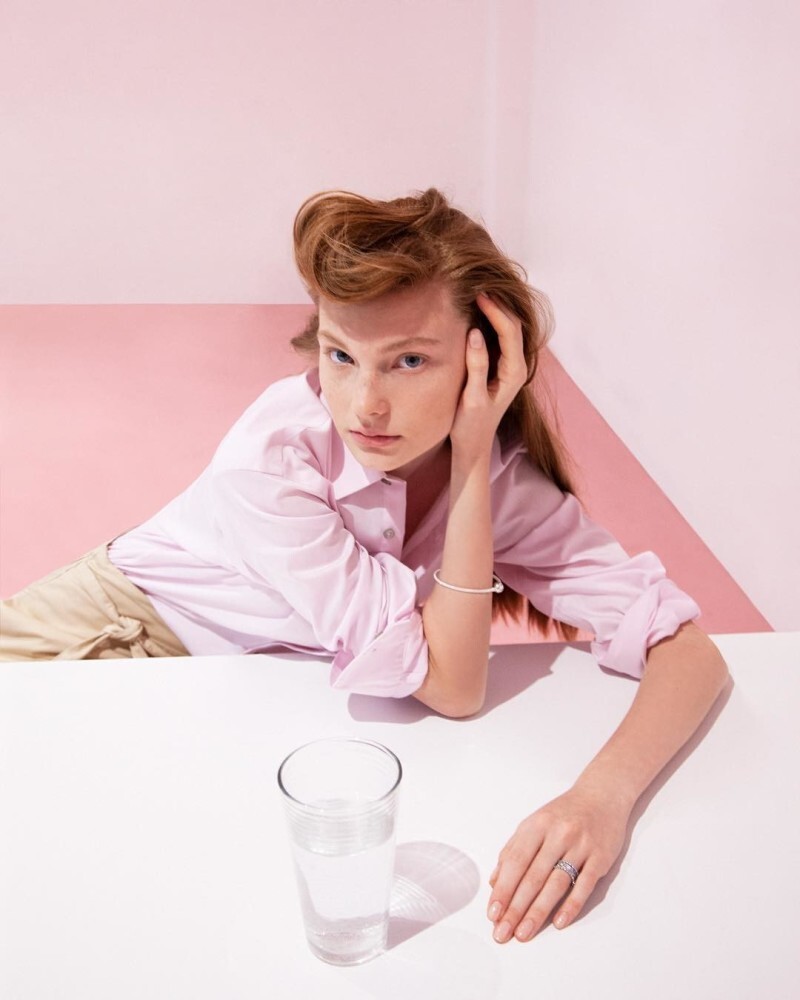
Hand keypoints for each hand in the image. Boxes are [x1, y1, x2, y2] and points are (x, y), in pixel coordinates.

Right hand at [448, 293, 527, 461]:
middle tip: (476, 289)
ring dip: (495, 312)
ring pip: (508, 331)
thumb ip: (476, 365)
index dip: (497, 310)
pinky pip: (500, 339)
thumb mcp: (471, 397)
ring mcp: (510, 367)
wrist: (473, 446)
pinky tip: (475, 315)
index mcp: (514, 372)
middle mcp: (517, 367)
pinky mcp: (500, 368)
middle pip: (513, 326)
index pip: (510, 331)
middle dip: (498, 305)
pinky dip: (490, 323)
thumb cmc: (470, 426)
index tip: (479, 295)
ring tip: (476, 296)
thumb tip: (476, 332)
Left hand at [486, 783, 630, 941]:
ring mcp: (580, 845)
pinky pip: (585, 885)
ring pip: (556, 883)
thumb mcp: (535, 824)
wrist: (602, 795)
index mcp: (536, 825)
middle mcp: (557, 834)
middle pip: (533, 877)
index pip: (515, 862)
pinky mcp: (601, 857)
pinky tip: (559, 922)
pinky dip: (571, 905)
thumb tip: (495, 881)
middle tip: (503, 933)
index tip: (493, 913)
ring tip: (524, 933)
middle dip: (516, 908)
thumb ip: (514, 850)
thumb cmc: (563, 814)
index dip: (503, 889)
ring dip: (538, 912)